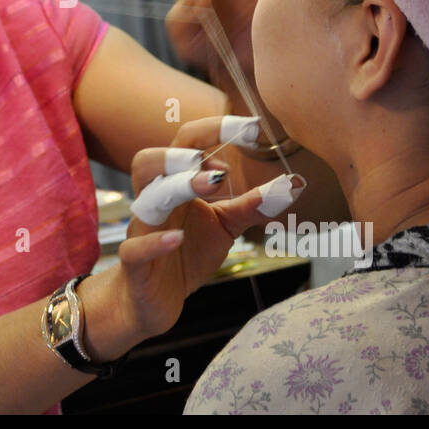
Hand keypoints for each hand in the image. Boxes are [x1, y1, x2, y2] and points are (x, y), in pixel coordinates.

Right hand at [114, 117, 303, 338]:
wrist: (155, 300)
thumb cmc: (187, 253)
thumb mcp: (225, 225)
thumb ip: (253, 205)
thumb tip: (294, 184)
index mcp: (173, 184)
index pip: (186, 144)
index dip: (215, 130)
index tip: (253, 128)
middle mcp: (154, 202)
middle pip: (148, 161)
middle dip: (179, 153)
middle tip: (220, 160)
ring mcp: (142, 232)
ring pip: (144, 199)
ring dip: (174, 186)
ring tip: (211, 183)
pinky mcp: (136, 265)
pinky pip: (134, 248)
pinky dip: (156, 242)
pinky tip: (178, 238)